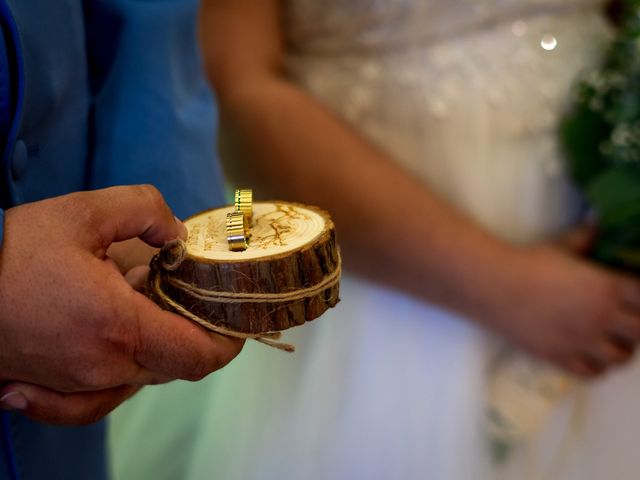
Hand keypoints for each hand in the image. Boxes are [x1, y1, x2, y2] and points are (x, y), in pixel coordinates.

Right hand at [0, 185, 243, 423]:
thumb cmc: (6, 253)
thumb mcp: (84, 213)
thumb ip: (144, 211)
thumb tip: (175, 234)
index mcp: (119, 328)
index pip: (199, 356)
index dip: (228, 342)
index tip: (237, 321)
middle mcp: (102, 367)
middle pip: (174, 365)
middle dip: (189, 331)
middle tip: (180, 290)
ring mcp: (75, 384)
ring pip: (142, 376)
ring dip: (154, 344)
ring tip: (138, 299)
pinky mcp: (51, 389)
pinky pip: (100, 396)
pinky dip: (118, 371)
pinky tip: (107, 340)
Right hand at [486, 238, 639, 377]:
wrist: (494, 286)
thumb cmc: (528, 263)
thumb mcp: (562, 246)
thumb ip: (586, 237)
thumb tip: (597, 222)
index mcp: (606, 288)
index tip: (633, 294)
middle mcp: (601, 318)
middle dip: (638, 324)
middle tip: (626, 318)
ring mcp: (582, 342)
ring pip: (622, 357)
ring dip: (622, 348)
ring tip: (612, 339)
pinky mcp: (561, 357)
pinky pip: (594, 373)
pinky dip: (598, 366)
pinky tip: (591, 355)